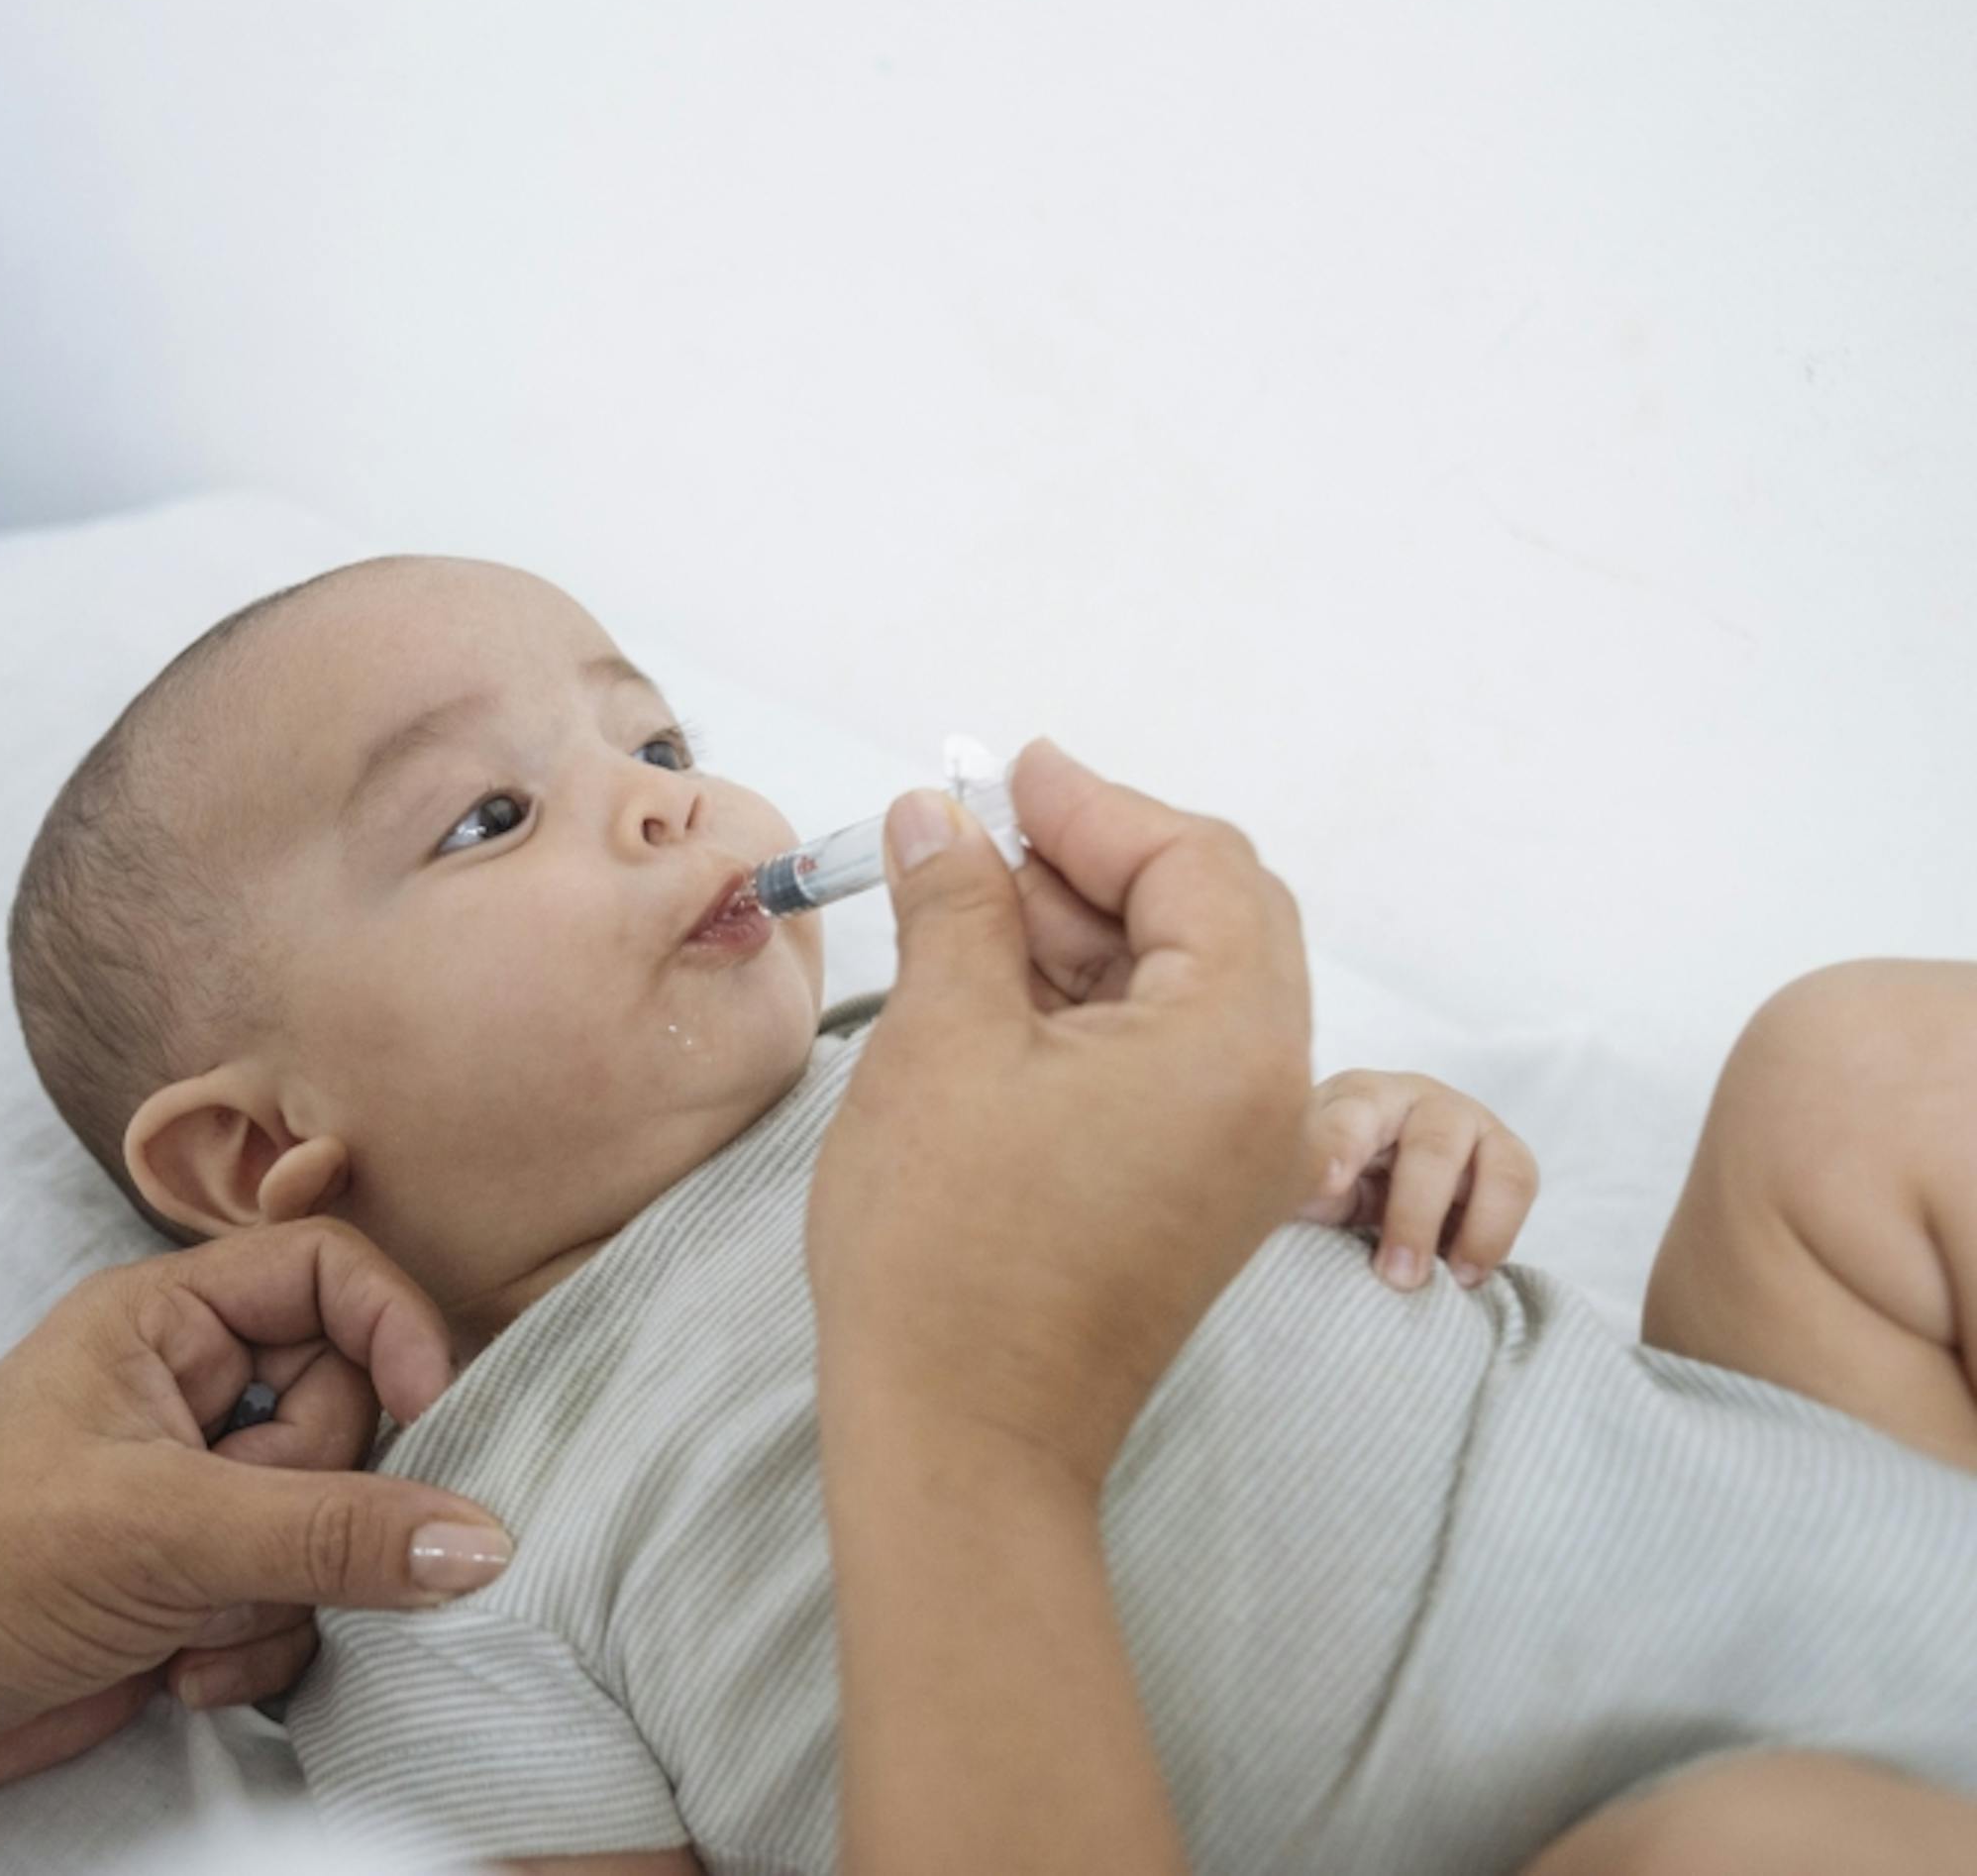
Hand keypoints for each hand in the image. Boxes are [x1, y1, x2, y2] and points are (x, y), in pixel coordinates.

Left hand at [0, 1220, 510, 1828]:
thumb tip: (479, 1540)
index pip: (326, 1270)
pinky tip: (179, 1672)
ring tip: (186, 1626)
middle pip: (346, 1408)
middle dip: (314, 1505)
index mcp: (161, 1318)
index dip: (394, 1332)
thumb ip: (331, 1533)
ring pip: (332, 1516)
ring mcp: (194, 1484)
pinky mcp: (196, 1576)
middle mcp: (185, 1386)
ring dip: (281, 1595)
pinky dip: (255, 1643)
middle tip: (236, 1551)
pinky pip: (300, 1594)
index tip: (431, 1419)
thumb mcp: (165, 1535)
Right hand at [808, 741, 1316, 1487]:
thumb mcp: (942, 1043)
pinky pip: (1168, 1060)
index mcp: (1236, 1045)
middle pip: (1216, 919)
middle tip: (984, 836)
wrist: (963, 1439)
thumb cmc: (950, 1249)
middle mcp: (1270, 1094)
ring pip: (1188, 988)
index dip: (1099, 807)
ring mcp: (1240, 1153)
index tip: (1005, 774)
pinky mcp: (1196, 1194)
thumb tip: (943, 820)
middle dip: (1100, 862)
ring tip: (968, 908)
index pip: (1201, 868)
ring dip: (1088, 932)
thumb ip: (960, 909)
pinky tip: (999, 989)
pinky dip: (1092, 1006)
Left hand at [1297, 1069, 1539, 1290]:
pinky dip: (1498, 1238)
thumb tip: (1313, 1190)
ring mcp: (1472, 1126)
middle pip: (1433, 1148)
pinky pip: (1520, 1192)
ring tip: (1455, 1280)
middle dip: (1416, 1218)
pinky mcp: (1505, 1160)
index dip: (1340, 1148)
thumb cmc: (1325, 1172)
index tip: (1326, 1186)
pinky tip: (1466, 1275)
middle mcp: (1421, 1101)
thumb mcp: (1297, 1179)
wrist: (1369, 1174)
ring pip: (1501, 1167)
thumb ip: (1297, 1182)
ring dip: (1481, 1231)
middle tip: (1396, 1276)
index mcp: (1358, 1098)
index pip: (1351, 1114)